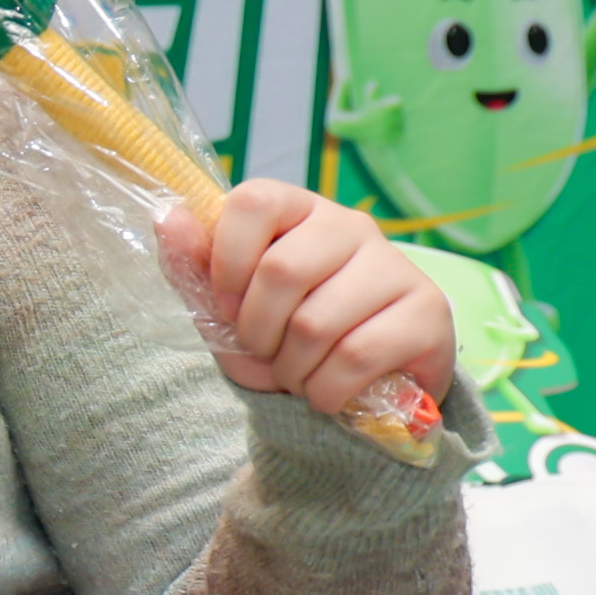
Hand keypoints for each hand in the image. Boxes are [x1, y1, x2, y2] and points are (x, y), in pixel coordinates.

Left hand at [162, 180, 454, 422]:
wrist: (356, 390)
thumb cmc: (284, 338)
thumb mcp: (227, 308)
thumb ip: (193, 264)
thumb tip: (167, 214)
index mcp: (298, 210)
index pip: (253, 201)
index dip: (226, 264)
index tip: (228, 306)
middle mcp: (352, 225)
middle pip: (282, 270)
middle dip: (258, 332)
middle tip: (266, 352)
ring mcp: (395, 265)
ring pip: (317, 323)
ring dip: (292, 370)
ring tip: (298, 374)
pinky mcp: (428, 311)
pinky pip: (357, 356)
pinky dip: (327, 391)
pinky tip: (328, 392)